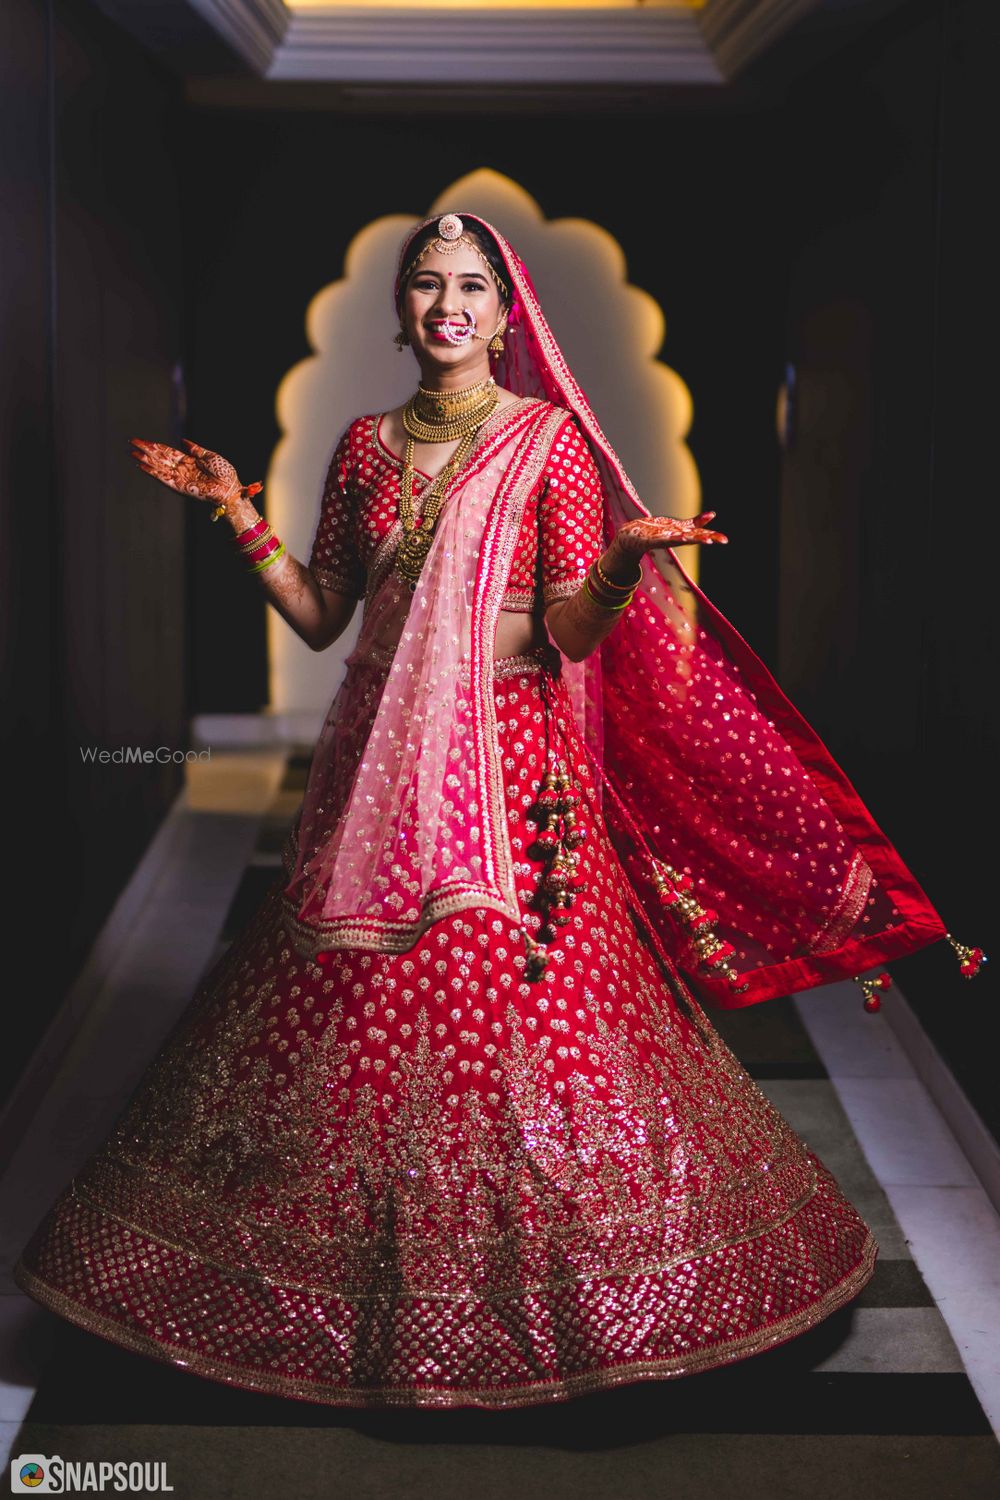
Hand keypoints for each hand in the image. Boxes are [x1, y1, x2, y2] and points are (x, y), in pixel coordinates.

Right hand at [128, 437, 261, 509]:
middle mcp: (181, 469)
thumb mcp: (209, 456)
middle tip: (132, 442)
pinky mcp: (180, 486)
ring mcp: (179, 478)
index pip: (167, 452)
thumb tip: (182, 441)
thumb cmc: (225, 473)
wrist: (230, 488)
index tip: (143, 441)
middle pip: (160, 457)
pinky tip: (143, 466)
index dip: (155, 446)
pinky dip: (152, 472)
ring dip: (145, 460)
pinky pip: (164, 478)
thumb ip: (195, 449)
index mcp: (188, 461)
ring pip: (158, 467)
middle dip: (146, 450)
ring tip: (133, 453)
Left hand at [609, 511, 727, 564]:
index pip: (701, 535)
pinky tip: (680, 537)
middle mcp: (675, 539)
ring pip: (680, 539)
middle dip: (707, 539)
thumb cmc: (656, 531)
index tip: (724, 540)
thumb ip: (695, 523)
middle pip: (694, 538)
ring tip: (705, 541)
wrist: (632, 537)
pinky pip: (663, 539)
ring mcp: (664, 540)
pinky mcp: (651, 540)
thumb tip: (713, 514)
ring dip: (692, 539)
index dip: (713, 536)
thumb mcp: (678, 526)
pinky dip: (672, 538)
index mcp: (682, 535)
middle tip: (721, 541)